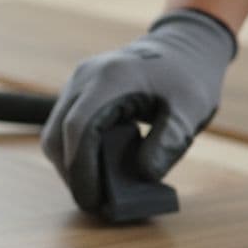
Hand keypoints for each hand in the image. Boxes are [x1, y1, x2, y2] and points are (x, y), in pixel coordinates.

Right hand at [41, 9, 235, 210]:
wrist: (185, 45)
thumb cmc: (190, 76)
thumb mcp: (191, 110)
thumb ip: (169, 142)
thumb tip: (144, 176)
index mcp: (111, 78)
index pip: (78, 128)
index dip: (80, 169)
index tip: (92, 200)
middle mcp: (86, 76)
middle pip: (57, 133)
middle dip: (71, 173)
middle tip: (94, 202)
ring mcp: (79, 82)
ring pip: (56, 132)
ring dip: (70, 164)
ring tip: (96, 189)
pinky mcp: (80, 91)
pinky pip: (65, 126)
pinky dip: (75, 151)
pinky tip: (96, 168)